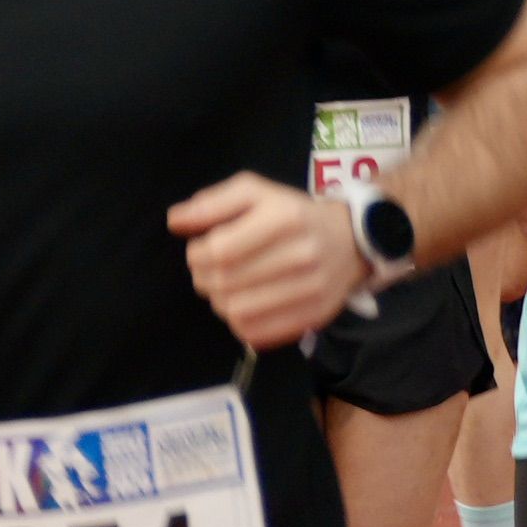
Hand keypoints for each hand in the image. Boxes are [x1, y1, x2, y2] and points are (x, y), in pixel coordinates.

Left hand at [174, 173, 367, 346]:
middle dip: (204, 278)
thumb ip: (212, 203)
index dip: (197, 255)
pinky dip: (240, 322)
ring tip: (227, 287)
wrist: (351, 241)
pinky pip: (257, 333)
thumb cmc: (292, 214)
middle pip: (225, 283)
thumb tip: (175, 221)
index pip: (219, 251)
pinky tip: (245, 304)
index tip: (200, 251)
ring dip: (220, 302)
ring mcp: (310, 289)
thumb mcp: (255, 193)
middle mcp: (301, 255)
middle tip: (210, 271)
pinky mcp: (313, 317)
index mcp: (284, 218)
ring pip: (236, 312)